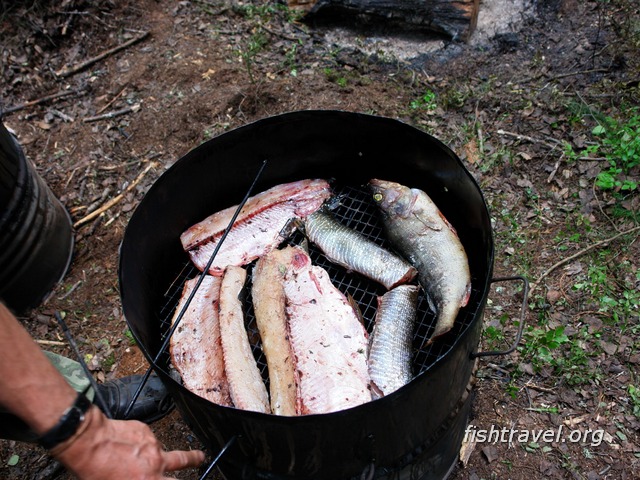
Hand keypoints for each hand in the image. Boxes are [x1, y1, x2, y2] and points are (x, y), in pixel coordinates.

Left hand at [52, 406, 204, 479]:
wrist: (89, 441)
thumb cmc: (95, 471)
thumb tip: (141, 477)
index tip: (181, 479)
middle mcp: (155, 462)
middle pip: (184, 460)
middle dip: (194, 459)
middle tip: (200, 458)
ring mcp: (152, 444)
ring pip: (159, 449)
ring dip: (153, 452)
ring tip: (138, 453)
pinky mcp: (145, 430)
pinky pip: (145, 438)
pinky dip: (138, 442)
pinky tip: (123, 445)